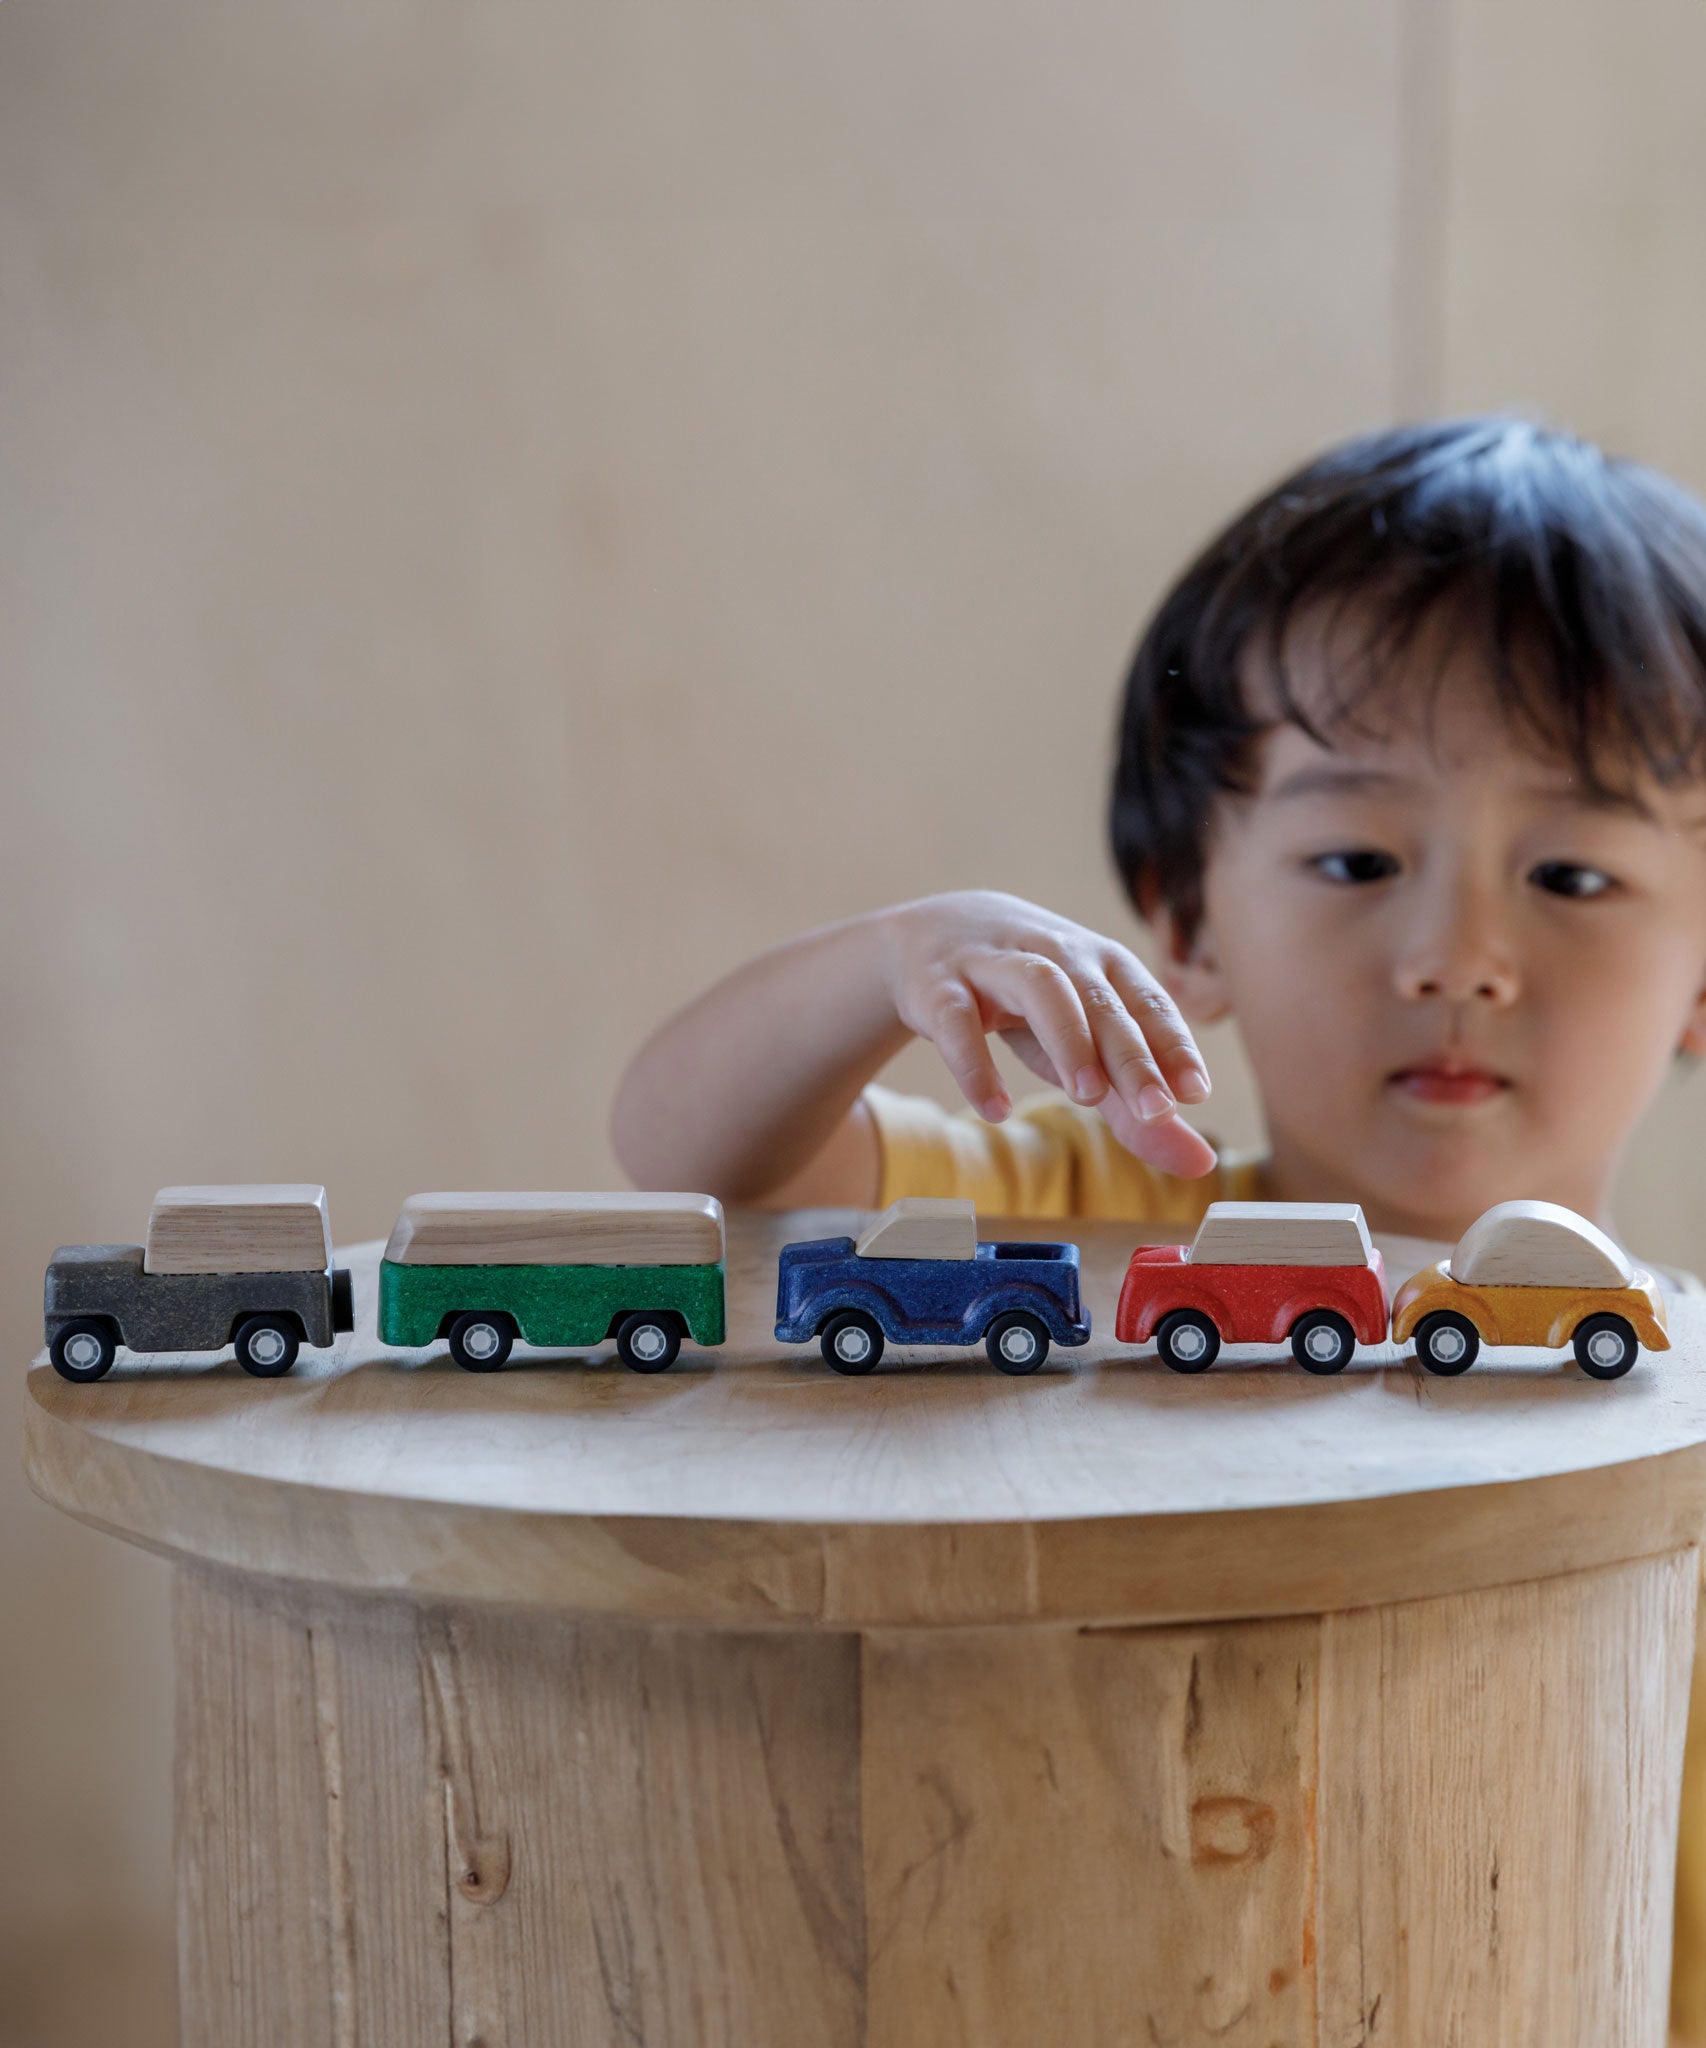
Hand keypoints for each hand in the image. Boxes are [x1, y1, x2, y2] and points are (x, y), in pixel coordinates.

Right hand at [877, 892, 1216, 1176]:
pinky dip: (977, 1064)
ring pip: (1041, 989)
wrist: (930, 937)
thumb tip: (1201, 1162)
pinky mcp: (940, 986)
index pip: (1148, 1002)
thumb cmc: (1029, 1001)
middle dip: (1131, 1055)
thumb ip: (1134, 1105)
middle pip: (1102, 1001)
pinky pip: (958, 1021)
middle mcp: (1058, 955)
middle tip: (1157, 1110)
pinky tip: (996, 1110)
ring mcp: (996, 964)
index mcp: (1103, 966)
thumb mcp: (1083, 1047)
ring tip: (1087, 1097)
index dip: (1173, 1045)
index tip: (1195, 1093)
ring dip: (1068, 1039)